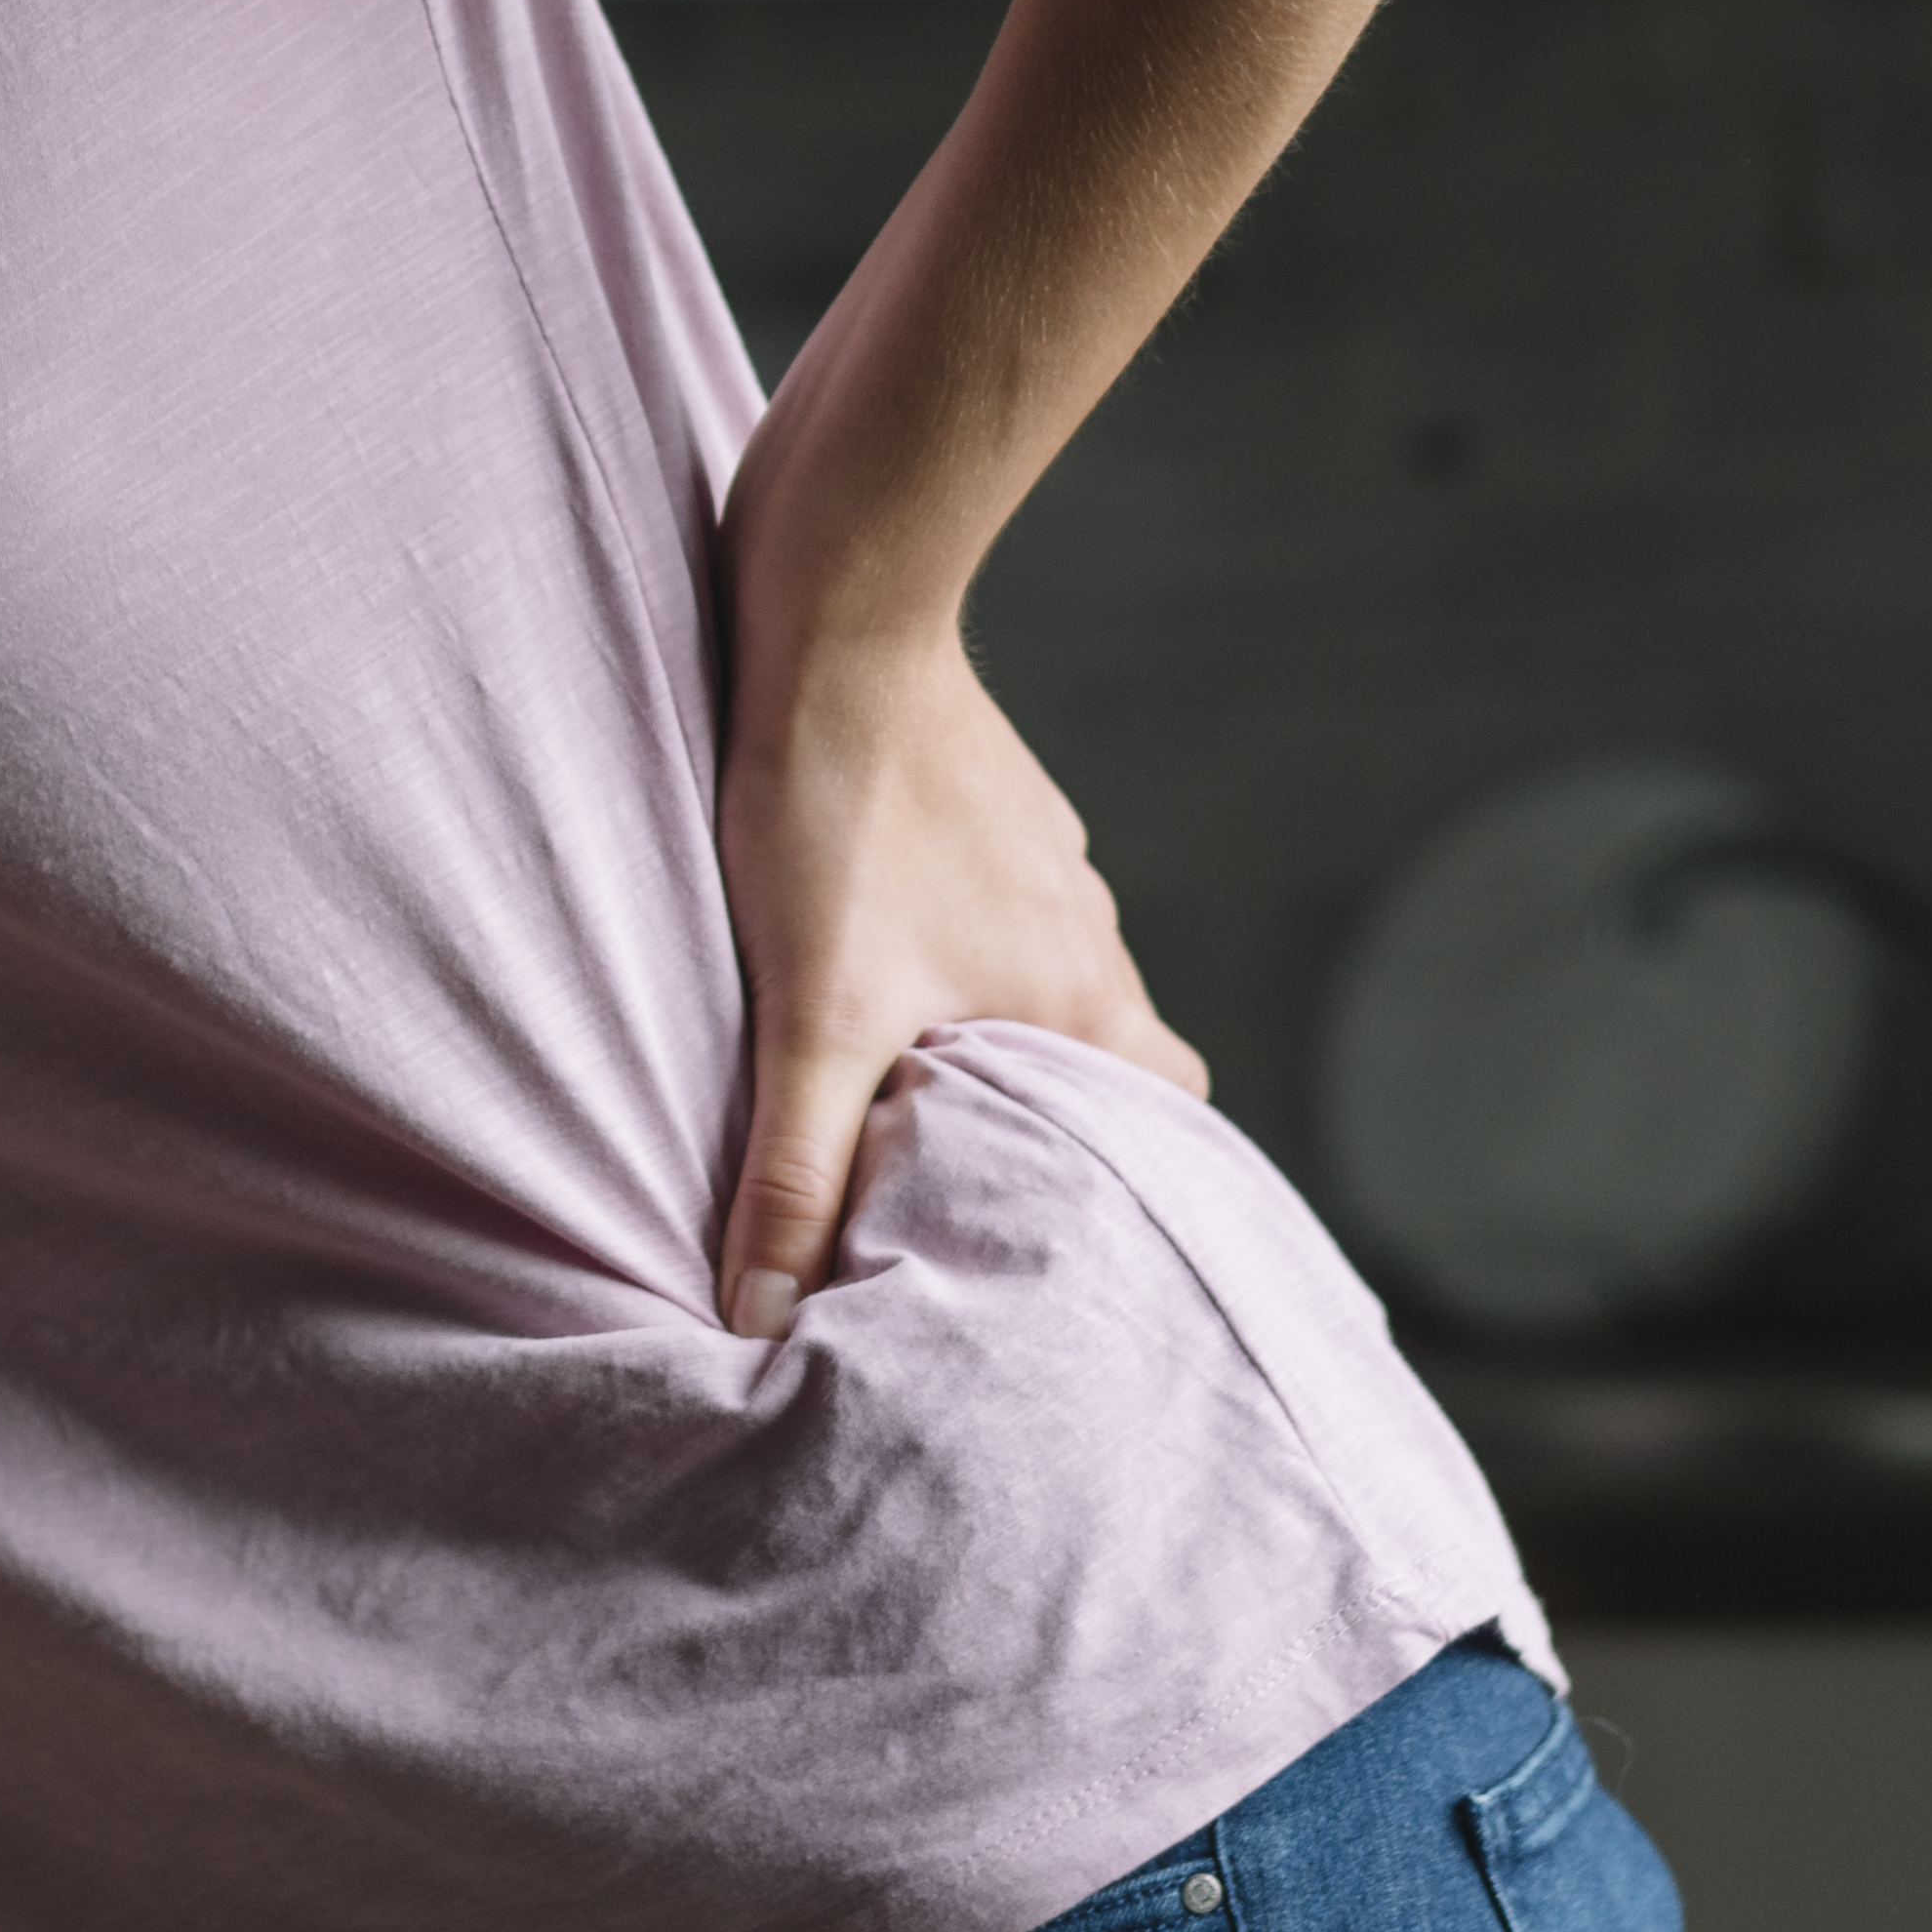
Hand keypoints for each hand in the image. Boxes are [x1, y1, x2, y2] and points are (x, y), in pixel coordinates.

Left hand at [711, 610, 1207, 1337]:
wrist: (838, 611)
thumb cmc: (838, 811)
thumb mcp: (809, 1017)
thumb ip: (794, 1174)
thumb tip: (762, 1321)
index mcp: (1085, 998)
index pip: (1168, 1119)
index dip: (1137, 1178)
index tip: (1069, 1230)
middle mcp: (1087, 932)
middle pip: (1109, 1055)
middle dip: (1055, 1114)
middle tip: (971, 1172)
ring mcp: (1044, 858)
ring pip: (1043, 974)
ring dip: (992, 1023)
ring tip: (899, 1075)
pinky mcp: (987, 803)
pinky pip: (991, 901)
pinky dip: (953, 939)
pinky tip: (868, 947)